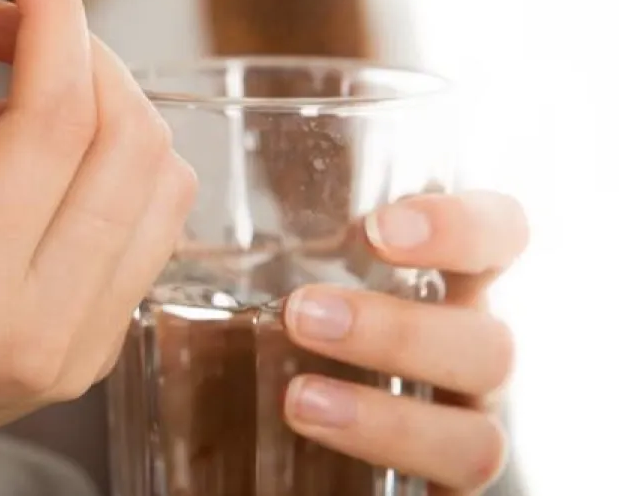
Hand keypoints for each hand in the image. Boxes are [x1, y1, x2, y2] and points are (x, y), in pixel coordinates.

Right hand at [0, 0, 195, 495]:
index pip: (55, 116)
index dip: (52, 5)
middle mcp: (37, 335)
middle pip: (126, 140)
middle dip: (73, 43)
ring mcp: (75, 356)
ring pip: (156, 181)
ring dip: (95, 101)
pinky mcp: (87, 359)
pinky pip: (143, 229)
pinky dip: (101, 163)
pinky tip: (20, 157)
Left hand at [281, 191, 527, 494]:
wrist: (277, 436)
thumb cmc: (281, 324)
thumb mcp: (272, 275)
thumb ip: (252, 244)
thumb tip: (167, 198)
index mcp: (445, 282)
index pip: (498, 236)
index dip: (461, 227)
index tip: (379, 228)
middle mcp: (468, 352)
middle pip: (489, 343)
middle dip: (397, 332)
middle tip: (300, 315)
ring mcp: (461, 426)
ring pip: (475, 434)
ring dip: (386, 418)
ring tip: (297, 400)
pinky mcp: (439, 489)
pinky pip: (449, 490)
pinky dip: (386, 469)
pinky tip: (312, 444)